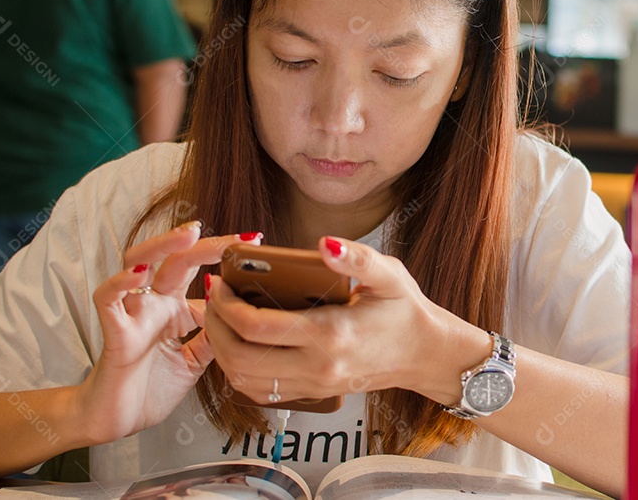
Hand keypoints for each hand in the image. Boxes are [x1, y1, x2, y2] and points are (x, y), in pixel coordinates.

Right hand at [76, 223, 261, 443]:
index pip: (199, 271)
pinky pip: (108, 300)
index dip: (225, 259)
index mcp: (174, 308)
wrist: (116, 421)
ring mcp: (132, 314)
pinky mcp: (114, 333)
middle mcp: (153, 303)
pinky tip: (138, 275)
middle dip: (207, 244)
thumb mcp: (195, 360)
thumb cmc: (150, 388)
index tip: (254, 246)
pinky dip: (120, 283)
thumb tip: (243, 314)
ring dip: (162, 246)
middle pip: (176, 259)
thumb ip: (214, 335)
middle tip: (240, 238)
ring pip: (137, 262)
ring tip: (189, 235)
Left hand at [205, 237, 489, 406]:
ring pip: (245, 381)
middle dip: (214, 329)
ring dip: (222, 353)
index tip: (220, 282)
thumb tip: (324, 245)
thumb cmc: (406, 311)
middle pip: (240, 359)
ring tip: (220, 321)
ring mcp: (314, 384)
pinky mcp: (314, 393)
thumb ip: (356, 258)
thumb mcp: (388, 275)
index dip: (227, 305)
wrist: (426, 355)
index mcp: (330, 333)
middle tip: (211, 301)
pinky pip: (262, 392)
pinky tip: (241, 346)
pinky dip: (241, 372)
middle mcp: (317, 365)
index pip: (257, 327)